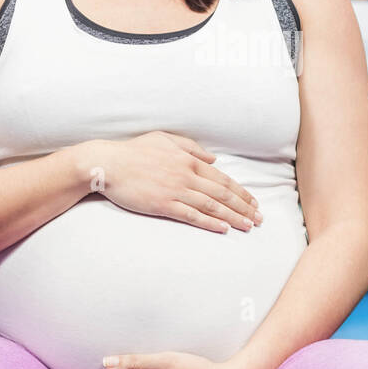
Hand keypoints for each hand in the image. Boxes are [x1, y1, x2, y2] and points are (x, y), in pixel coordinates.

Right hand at [86, 132, 262, 233]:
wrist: (108, 163)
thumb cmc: (134, 151)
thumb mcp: (165, 139)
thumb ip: (191, 148)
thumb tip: (213, 159)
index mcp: (188, 160)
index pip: (222, 179)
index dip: (240, 192)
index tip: (253, 202)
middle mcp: (186, 175)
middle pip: (222, 194)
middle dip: (244, 207)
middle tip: (259, 219)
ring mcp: (175, 190)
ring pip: (211, 206)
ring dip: (233, 217)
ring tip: (248, 226)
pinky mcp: (163, 205)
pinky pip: (192, 216)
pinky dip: (210, 223)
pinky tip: (223, 229)